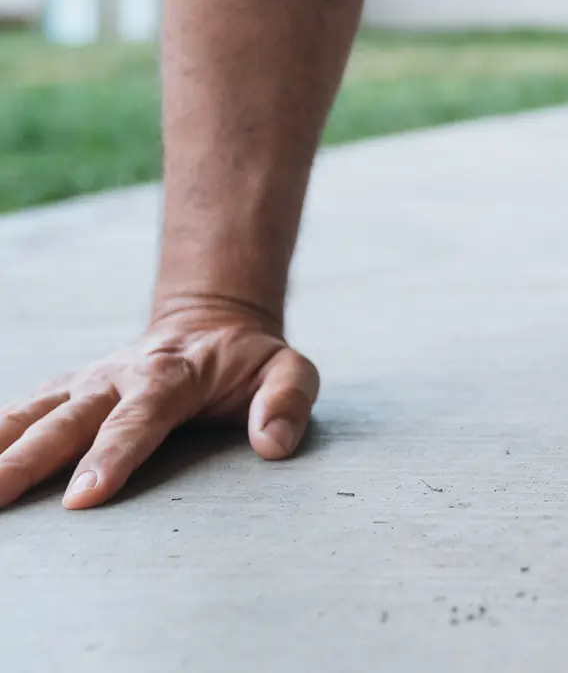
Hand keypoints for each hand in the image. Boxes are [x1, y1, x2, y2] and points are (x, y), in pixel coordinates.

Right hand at [0, 300, 318, 510]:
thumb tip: (273, 444)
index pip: (137, 421)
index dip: (110, 458)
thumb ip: (287, 401)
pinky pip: (18, 413)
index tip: (82, 498)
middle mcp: (116, 378)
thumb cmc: (249, 360)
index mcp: (170, 377)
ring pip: (30, 415)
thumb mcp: (288, 369)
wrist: (211, 321)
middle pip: (67, 421)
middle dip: (29, 459)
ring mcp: (84, 383)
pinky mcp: (63, 391)